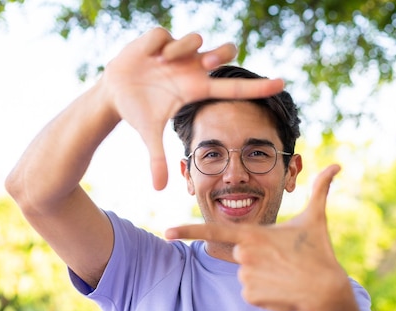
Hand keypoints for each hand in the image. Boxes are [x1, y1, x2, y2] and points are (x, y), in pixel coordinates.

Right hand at [101, 27, 284, 189]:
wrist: (114, 92)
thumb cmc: (138, 112)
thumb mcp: (149, 134)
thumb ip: (157, 160)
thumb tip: (158, 190)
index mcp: (196, 89)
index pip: (234, 88)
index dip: (257, 87)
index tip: (282, 84)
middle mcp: (193, 68)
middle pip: (224, 51)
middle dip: (219, 55)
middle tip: (206, 64)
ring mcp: (178, 52)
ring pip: (195, 38)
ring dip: (181, 48)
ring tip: (161, 62)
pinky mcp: (160, 39)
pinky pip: (164, 34)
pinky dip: (156, 45)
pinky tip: (148, 56)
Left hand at [165, 164, 354, 310]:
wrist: (327, 293)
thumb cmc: (319, 252)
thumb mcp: (316, 219)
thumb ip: (321, 189)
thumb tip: (339, 165)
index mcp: (254, 233)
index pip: (214, 230)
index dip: (189, 230)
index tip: (167, 232)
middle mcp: (245, 254)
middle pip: (240, 254)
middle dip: (258, 257)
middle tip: (283, 260)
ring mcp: (246, 276)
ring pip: (245, 273)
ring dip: (262, 275)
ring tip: (284, 274)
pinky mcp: (250, 296)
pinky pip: (249, 292)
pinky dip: (264, 292)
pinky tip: (281, 289)